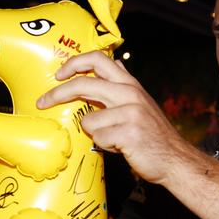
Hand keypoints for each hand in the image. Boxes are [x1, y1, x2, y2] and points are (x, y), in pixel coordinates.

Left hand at [37, 51, 189, 184]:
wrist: (175, 159)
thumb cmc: (154, 135)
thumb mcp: (141, 102)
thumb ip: (123, 85)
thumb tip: (111, 66)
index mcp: (131, 85)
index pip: (99, 60)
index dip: (74, 63)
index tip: (59, 74)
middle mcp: (130, 94)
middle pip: (83, 84)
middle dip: (58, 93)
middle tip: (43, 102)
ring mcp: (130, 113)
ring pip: (89, 120)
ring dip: (96, 134)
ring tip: (114, 139)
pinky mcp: (128, 132)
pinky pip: (99, 139)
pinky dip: (106, 146)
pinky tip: (121, 147)